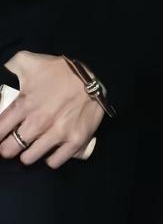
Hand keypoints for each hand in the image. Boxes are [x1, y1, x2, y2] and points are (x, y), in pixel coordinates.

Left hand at [0, 51, 103, 167]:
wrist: (93, 79)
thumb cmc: (60, 71)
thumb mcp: (31, 62)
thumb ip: (12, 65)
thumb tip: (3, 69)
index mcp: (25, 104)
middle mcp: (39, 122)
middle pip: (10, 149)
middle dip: (7, 149)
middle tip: (11, 145)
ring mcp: (58, 133)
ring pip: (29, 158)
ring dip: (26, 155)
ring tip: (29, 150)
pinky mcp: (75, 141)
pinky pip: (54, 162)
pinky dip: (49, 159)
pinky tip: (49, 152)